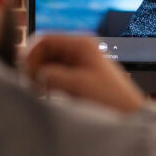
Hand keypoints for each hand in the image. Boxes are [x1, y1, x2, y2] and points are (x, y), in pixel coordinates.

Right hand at [24, 35, 145, 113]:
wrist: (129, 115)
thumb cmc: (108, 98)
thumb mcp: (76, 85)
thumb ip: (50, 75)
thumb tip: (31, 71)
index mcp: (81, 43)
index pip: (44, 39)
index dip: (31, 55)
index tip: (26, 75)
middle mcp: (79, 48)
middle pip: (44, 50)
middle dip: (34, 66)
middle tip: (30, 86)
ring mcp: (79, 61)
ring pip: (48, 62)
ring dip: (40, 75)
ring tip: (39, 92)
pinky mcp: (79, 75)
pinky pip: (56, 73)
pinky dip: (48, 81)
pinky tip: (46, 94)